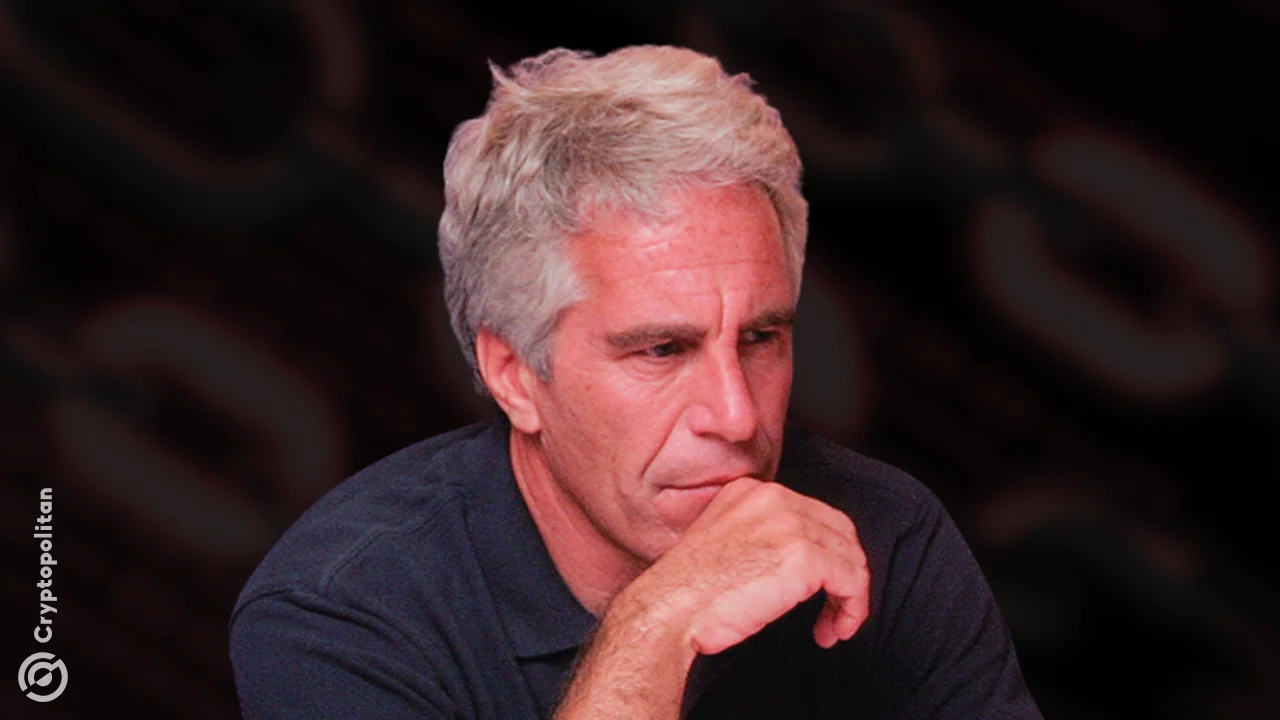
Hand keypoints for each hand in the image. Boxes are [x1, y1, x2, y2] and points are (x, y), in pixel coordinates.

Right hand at [613, 477, 869, 655]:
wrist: (668, 609)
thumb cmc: (688, 594)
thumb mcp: (725, 547)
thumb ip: (759, 539)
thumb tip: (801, 565)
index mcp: (749, 491)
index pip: (811, 514)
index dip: (825, 553)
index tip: (820, 588)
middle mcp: (772, 497)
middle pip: (838, 530)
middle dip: (846, 572)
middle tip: (836, 609)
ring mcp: (789, 523)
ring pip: (849, 555)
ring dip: (850, 596)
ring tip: (836, 627)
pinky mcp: (803, 556)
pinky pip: (851, 579)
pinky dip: (852, 607)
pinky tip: (834, 630)